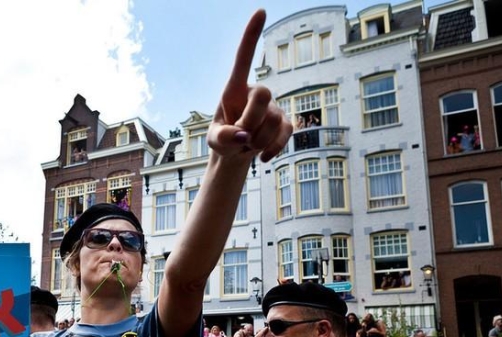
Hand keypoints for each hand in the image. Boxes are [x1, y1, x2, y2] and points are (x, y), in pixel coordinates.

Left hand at [208, 10, 292, 162]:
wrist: (236, 154)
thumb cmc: (223, 140)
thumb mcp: (215, 141)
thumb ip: (223, 138)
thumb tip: (243, 135)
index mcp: (234, 89)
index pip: (243, 59)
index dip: (251, 36)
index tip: (261, 11)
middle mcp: (256, 92)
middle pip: (264, 94)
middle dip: (251, 119)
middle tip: (241, 136)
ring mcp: (273, 107)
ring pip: (273, 119)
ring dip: (258, 139)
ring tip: (248, 144)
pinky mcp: (285, 123)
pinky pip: (286, 133)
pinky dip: (272, 148)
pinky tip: (263, 157)